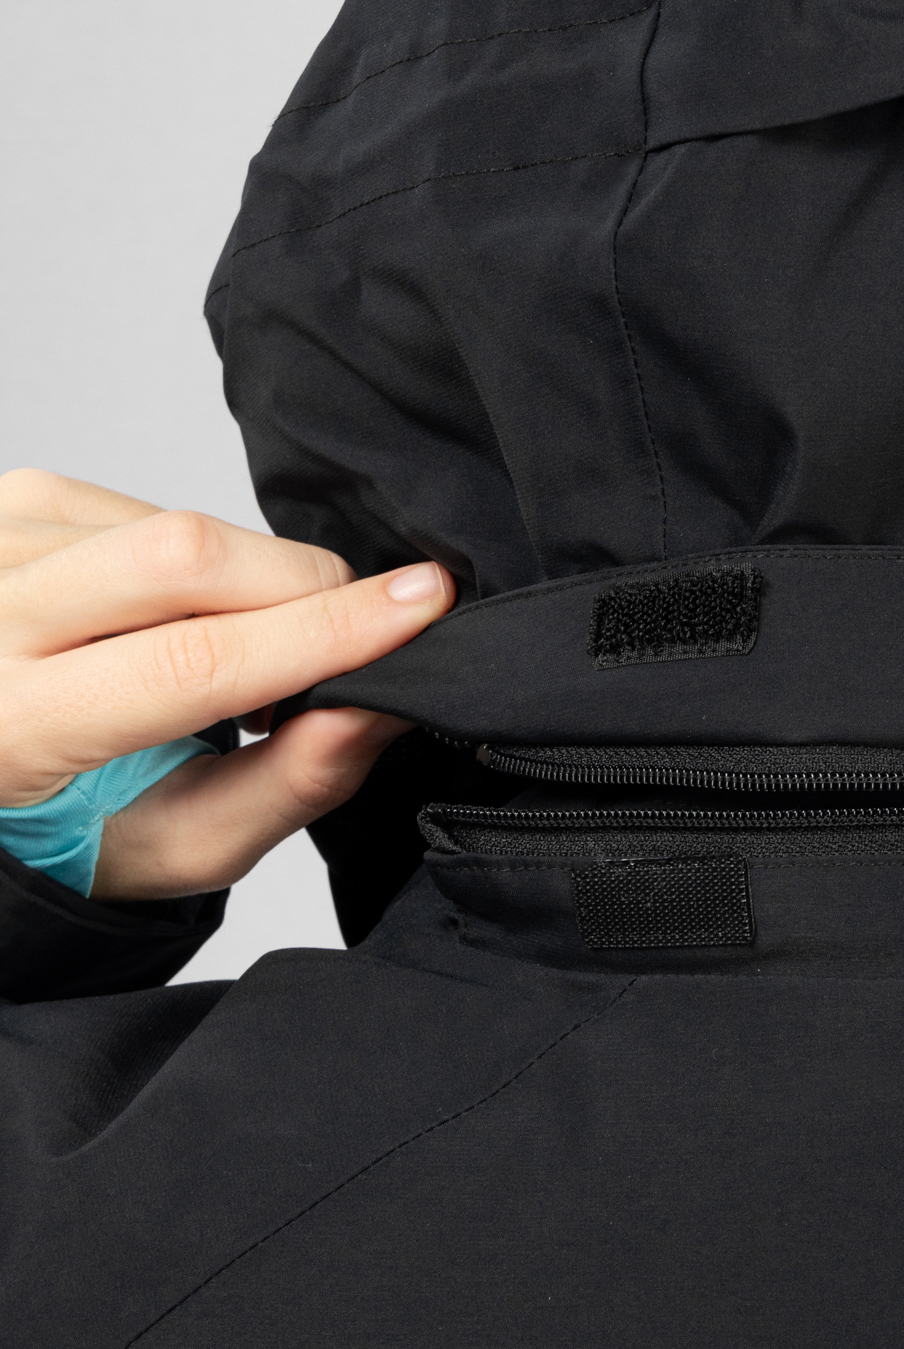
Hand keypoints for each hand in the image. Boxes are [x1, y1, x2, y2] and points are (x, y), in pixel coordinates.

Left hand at [0, 468, 454, 899]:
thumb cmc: (66, 827)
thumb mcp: (175, 844)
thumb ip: (283, 786)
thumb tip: (378, 706)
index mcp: (15, 728)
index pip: (191, 661)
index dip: (320, 631)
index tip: (419, 605)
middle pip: (182, 559)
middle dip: (303, 586)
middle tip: (358, 631)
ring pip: (172, 524)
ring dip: (246, 583)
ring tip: (236, 653)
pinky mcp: (11, 503)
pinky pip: (145, 503)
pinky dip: (200, 559)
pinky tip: (180, 612)